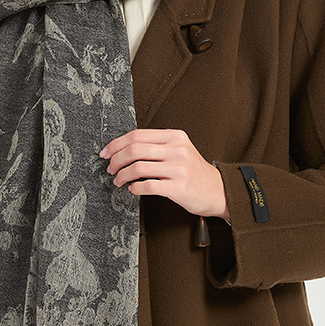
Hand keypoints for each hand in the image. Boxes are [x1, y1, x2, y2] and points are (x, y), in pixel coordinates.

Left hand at [100, 129, 229, 220]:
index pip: (137, 135)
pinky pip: (147, 186)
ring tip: (119, 180)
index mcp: (175, 136)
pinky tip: (133, 189)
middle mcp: (177, 149)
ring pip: (138, 167)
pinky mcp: (179, 187)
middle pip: (134, 149)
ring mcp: (179, 168)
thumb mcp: (179, 150)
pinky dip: (135, 188)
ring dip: (122, 175)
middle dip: (116, 160)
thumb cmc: (193, 172)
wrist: (218, 190)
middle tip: (110, 168)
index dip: (116, 144)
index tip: (106, 152)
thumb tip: (122, 149)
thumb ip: (156, 146)